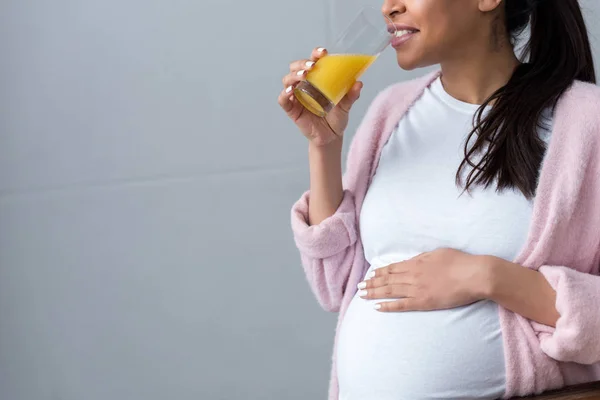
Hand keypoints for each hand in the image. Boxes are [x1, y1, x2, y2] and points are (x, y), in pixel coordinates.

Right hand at [278, 47, 363, 146]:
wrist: (331, 137)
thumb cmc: (336, 118)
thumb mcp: (346, 106)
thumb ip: (351, 96)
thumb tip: (359, 84)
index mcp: (317, 79)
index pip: (313, 61)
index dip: (315, 54)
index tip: (323, 53)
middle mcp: (304, 85)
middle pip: (296, 67)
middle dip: (302, 63)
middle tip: (312, 66)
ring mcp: (296, 96)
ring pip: (287, 80)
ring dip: (294, 75)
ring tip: (304, 76)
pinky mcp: (292, 109)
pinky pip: (283, 100)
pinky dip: (284, 94)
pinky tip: (290, 91)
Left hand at [357, 248, 490, 311]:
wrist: (474, 275)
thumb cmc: (460, 262)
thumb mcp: (438, 253)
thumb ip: (423, 258)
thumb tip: (414, 260)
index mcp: (416, 263)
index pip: (392, 268)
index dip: (379, 272)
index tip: (370, 274)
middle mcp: (412, 275)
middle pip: (387, 279)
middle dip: (371, 283)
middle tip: (359, 286)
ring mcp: (417, 289)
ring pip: (390, 291)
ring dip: (374, 293)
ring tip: (362, 295)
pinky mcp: (423, 302)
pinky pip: (401, 305)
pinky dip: (388, 306)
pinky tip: (377, 307)